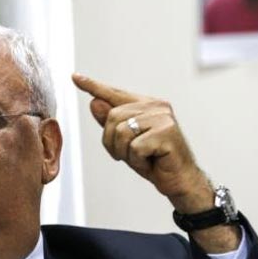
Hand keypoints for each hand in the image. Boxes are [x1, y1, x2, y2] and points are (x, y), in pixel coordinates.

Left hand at [72, 73, 212, 212]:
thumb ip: (112, 124)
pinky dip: (138, 161)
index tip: (75, 77)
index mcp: (147, 105)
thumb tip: (94, 103)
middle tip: (129, 156)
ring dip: (126, 154)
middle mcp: (156, 106)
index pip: (115, 94)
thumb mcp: (126, 144)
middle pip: (113, 117)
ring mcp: (163, 118)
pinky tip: (151, 162)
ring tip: (143, 159)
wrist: (181, 181)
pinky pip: (135, 147)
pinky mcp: (166, 132)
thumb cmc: (155, 162)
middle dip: (112, 143)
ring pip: (122, 132)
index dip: (94, 86)